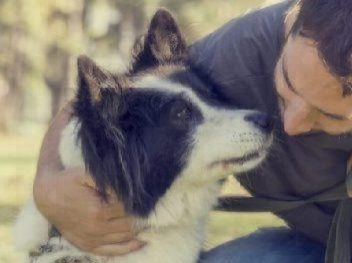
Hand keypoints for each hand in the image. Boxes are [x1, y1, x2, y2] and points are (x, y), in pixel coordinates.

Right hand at [33, 105, 144, 255]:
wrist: (41, 196)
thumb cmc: (58, 170)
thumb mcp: (69, 150)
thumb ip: (74, 129)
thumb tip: (79, 102)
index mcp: (94, 200)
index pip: (129, 197)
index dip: (142, 189)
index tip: (153, 178)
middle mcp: (95, 221)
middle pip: (132, 214)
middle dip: (144, 204)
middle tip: (157, 193)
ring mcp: (92, 235)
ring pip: (127, 231)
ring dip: (141, 222)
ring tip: (153, 210)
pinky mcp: (89, 244)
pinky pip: (115, 249)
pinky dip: (131, 245)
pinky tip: (143, 239)